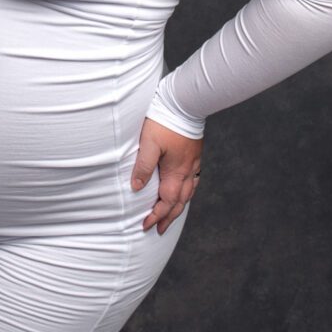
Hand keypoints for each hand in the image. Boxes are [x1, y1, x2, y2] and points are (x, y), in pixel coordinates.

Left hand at [131, 118, 203, 234]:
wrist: (184, 102)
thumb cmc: (164, 121)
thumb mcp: (148, 143)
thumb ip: (143, 166)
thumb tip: (136, 189)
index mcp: (176, 171)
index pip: (167, 201)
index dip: (157, 215)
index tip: (146, 225)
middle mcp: (187, 170)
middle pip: (180, 201)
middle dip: (169, 217)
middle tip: (160, 229)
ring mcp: (193, 162)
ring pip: (189, 192)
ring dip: (179, 206)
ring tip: (172, 214)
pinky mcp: (195, 153)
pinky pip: (194, 179)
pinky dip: (188, 190)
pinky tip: (185, 188)